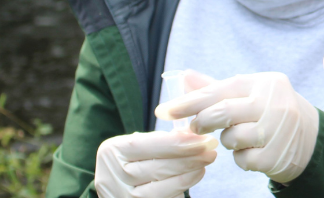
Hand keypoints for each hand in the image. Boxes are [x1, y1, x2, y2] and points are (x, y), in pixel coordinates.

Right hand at [94, 130, 217, 197]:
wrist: (113, 190)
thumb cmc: (131, 161)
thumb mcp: (137, 146)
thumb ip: (160, 139)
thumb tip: (193, 133)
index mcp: (111, 151)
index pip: (147, 145)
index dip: (177, 143)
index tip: (203, 138)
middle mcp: (112, 175)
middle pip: (158, 167)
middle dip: (190, 158)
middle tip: (212, 150)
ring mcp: (122, 196)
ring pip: (162, 187)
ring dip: (189, 174)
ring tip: (205, 163)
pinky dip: (181, 188)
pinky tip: (193, 176)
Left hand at [154, 72, 318, 183]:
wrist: (309, 136)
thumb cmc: (269, 110)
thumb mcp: (249, 93)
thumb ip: (216, 87)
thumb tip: (183, 76)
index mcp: (265, 82)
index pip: (220, 90)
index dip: (189, 101)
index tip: (163, 110)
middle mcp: (274, 103)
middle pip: (223, 113)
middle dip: (202, 121)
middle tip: (194, 127)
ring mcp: (278, 130)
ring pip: (231, 138)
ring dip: (227, 141)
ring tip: (238, 137)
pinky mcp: (277, 155)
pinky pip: (242, 160)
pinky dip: (241, 158)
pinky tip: (252, 151)